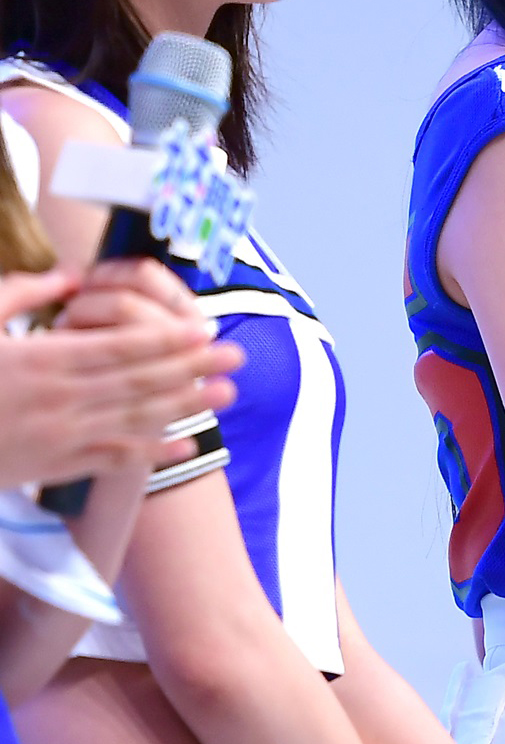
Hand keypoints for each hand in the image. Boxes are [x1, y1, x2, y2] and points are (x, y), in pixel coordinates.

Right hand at [0, 261, 240, 489]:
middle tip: (238, 356)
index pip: (122, 346)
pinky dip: (151, 454)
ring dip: (185, 407)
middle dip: (193, 368)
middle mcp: (60, 400)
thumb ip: (27, 294)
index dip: (169, 339)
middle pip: (140, 381)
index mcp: (44, 359)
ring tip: (226, 395)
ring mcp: (60, 438)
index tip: (206, 328)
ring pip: (135, 420)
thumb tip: (73, 276)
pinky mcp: (53, 467)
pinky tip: (186, 444)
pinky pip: (111, 460)